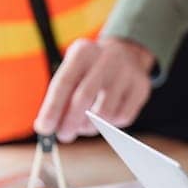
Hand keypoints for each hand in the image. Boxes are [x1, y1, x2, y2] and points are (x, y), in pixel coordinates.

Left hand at [34, 36, 154, 141]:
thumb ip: (59, 96)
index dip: (52, 108)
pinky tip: (104, 118)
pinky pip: (123, 117)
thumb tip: (48, 126)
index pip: (63, 83)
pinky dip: (110, 125)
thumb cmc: (90, 68)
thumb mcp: (72, 70)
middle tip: (64, 135)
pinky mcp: (142, 87)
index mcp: (84, 52)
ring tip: (84, 126)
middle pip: (84, 97)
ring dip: (89, 127)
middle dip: (70, 122)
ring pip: (104, 112)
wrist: (126, 52)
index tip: (44, 128)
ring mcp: (128, 72)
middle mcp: (107, 58)